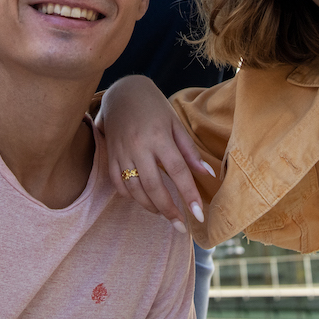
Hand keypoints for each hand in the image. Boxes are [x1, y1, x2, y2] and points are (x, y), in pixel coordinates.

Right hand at [98, 75, 214, 232]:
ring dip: (150, 207)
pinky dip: (130, 196)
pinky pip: (118, 184)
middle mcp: (139, 146)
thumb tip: (208, 175)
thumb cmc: (153, 106)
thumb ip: (189, 151)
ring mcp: (122, 152)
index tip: (198, 215)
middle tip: (181, 226)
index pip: (177, 171)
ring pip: (135, 190)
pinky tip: (143, 200)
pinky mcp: (110, 155)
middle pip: (155, 187)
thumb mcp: (175, 123)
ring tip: (164, 214)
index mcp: (159, 136)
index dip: (189, 195)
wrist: (122, 91)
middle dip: (169, 210)